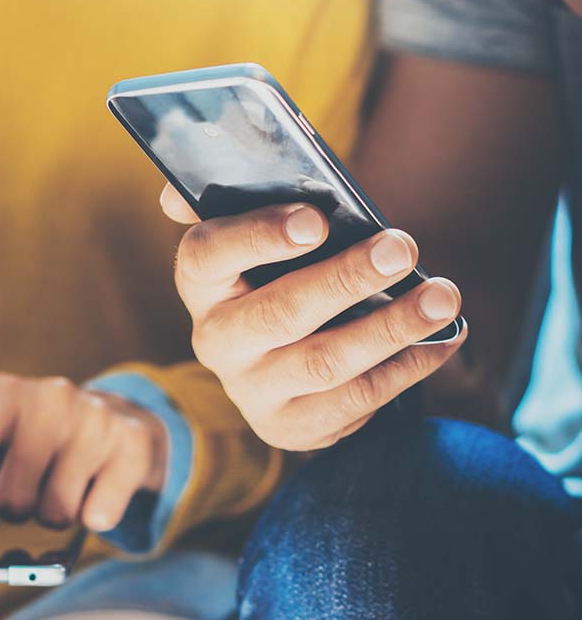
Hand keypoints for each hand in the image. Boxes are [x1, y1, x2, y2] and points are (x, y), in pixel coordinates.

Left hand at [0, 375, 167, 543]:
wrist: (110, 419)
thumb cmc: (32, 438)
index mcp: (3, 394)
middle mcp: (51, 397)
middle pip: (12, 496)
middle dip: (15, 508)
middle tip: (27, 489)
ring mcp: (95, 418)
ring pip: (56, 512)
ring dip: (53, 515)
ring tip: (62, 486)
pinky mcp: (132, 443)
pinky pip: (100, 515)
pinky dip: (94, 517)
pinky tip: (96, 491)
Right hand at [161, 185, 466, 450]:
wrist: (277, 359)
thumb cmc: (277, 275)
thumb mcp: (257, 237)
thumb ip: (236, 205)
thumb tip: (177, 193)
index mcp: (201, 283)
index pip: (209, 255)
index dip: (259, 237)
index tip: (316, 220)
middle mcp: (217, 339)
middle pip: (279, 312)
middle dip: (345, 280)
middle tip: (401, 249)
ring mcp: (251, 390)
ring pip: (324, 362)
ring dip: (391, 328)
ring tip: (443, 298)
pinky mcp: (289, 427)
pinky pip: (353, 402)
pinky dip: (404, 369)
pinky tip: (440, 340)